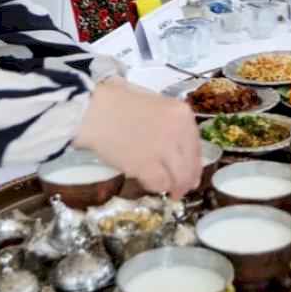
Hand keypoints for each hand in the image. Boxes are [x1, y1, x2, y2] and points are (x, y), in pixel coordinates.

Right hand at [72, 77, 202, 198]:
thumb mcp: (155, 103)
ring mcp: (163, 150)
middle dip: (187, 181)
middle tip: (181, 189)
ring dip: (173, 186)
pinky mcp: (146, 165)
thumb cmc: (118, 101)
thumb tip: (179, 148)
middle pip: (190, 165)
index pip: (196, 146)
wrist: (94, 110)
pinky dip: (156, 186)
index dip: (195, 163)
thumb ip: (170, 123)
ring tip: (168, 190)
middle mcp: (179, 132)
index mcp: (182, 114)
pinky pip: (159, 183)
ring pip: (178, 178)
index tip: (192, 172)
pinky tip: (150, 183)